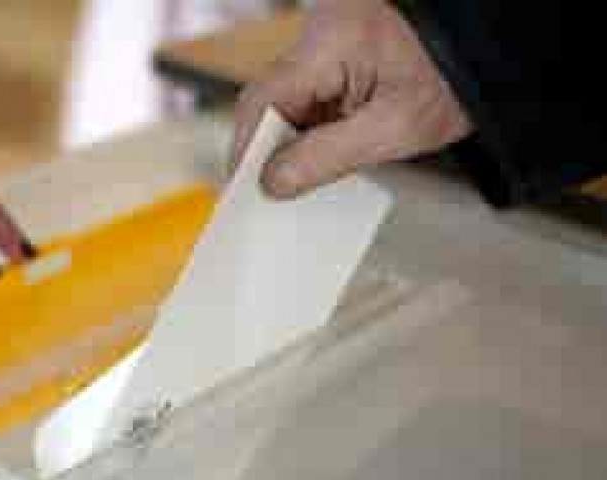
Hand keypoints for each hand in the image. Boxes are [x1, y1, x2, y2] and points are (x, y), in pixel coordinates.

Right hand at [232, 0, 470, 198]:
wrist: (487, 52)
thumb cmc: (452, 79)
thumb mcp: (395, 129)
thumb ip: (327, 157)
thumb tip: (273, 182)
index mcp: (333, 41)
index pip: (265, 97)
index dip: (246, 147)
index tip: (243, 187)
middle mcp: (319, 34)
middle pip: (268, 98)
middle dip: (265, 148)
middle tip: (265, 194)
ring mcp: (324, 43)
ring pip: (283, 100)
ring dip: (286, 142)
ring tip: (294, 182)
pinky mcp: (332, 56)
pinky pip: (304, 96)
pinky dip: (304, 131)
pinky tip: (312, 159)